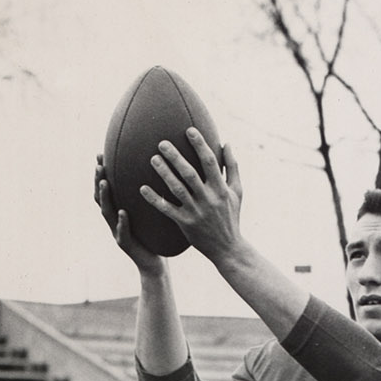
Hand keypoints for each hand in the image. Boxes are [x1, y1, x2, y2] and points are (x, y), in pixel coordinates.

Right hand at [93, 156, 165, 275]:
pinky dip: (122, 222)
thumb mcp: (150, 212)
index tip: (100, 154)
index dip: (101, 172)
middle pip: (100, 197)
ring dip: (105, 196)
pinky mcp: (125, 245)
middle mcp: (114, 219)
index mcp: (118, 209)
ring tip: (104, 182)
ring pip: (107, 212)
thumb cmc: (154, 236)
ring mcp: (117, 232)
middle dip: (98, 180)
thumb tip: (159, 168)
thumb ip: (149, 194)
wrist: (154, 263)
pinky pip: (122, 232)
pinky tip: (123, 212)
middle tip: (99, 164)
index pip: (106, 188)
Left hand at [141, 130, 242, 265]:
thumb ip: (232, 167)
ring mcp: (196, 212)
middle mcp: (208, 199)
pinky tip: (142, 188)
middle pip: (189, 173)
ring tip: (153, 159)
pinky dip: (155, 199)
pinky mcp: (186, 224)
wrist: (228, 249)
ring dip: (164, 173)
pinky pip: (167, 210)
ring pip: (177, 189)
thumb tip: (226, 143)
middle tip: (161, 143)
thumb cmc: (231, 217)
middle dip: (175, 157)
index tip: (189, 130)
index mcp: (221, 189)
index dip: (200, 145)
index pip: (209, 162)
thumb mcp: (237, 192)